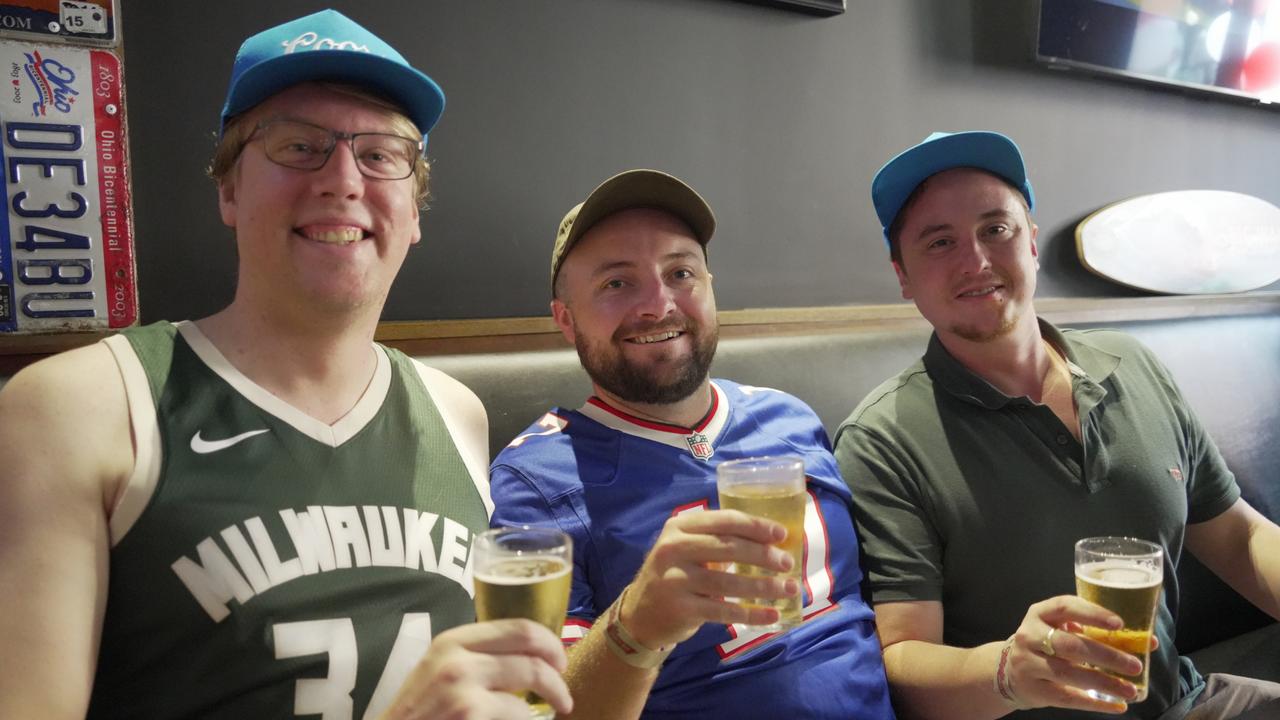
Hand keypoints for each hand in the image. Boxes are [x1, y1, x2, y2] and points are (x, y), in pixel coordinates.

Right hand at [380, 619, 571, 719]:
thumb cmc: (418, 712)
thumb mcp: (438, 671)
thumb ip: (474, 658)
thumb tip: (527, 656)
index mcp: (453, 641)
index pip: (518, 627)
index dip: (548, 642)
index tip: (558, 659)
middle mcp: (457, 658)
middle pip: (532, 654)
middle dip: (557, 674)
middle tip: (564, 690)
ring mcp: (462, 688)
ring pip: (531, 684)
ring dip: (553, 697)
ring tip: (557, 708)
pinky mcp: (469, 715)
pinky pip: (519, 714)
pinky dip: (530, 719)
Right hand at [619, 509, 797, 648]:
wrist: (639, 615)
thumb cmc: (674, 575)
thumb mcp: (686, 548)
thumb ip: (717, 540)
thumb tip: (770, 542)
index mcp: (679, 526)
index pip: (724, 520)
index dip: (755, 526)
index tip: (781, 534)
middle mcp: (673, 549)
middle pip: (728, 548)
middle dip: (764, 555)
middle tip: (788, 563)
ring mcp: (675, 580)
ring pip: (728, 582)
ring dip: (764, 586)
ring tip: (789, 588)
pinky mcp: (681, 608)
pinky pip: (724, 611)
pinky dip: (752, 613)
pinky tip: (772, 615)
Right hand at [1002, 596, 1153, 713]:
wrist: (1009, 671)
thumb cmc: (1046, 644)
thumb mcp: (1061, 629)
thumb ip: (1097, 632)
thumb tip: (1148, 642)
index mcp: (1040, 613)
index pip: (1065, 607)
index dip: (1092, 614)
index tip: (1120, 624)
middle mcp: (1030, 636)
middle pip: (1070, 645)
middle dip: (1106, 655)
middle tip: (1134, 666)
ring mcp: (1028, 664)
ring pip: (1068, 674)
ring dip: (1104, 683)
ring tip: (1130, 690)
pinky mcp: (1034, 689)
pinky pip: (1067, 698)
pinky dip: (1094, 704)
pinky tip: (1117, 705)